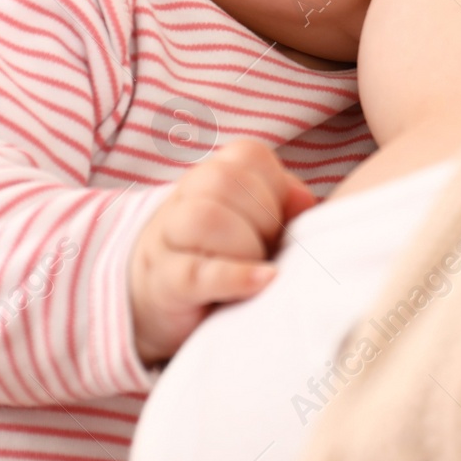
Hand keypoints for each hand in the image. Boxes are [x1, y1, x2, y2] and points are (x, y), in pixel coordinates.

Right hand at [128, 140, 315, 363]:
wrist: (156, 303)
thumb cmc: (220, 258)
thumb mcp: (255, 227)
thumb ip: (284, 206)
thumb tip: (303, 202)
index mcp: (209, 177)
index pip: (249, 156)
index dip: (274, 188)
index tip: (277, 223)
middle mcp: (183, 200)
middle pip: (224, 181)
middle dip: (262, 217)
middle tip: (269, 249)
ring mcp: (167, 241)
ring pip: (205, 218)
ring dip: (245, 246)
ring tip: (257, 267)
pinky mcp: (164, 284)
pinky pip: (197, 272)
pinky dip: (235, 276)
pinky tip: (263, 280)